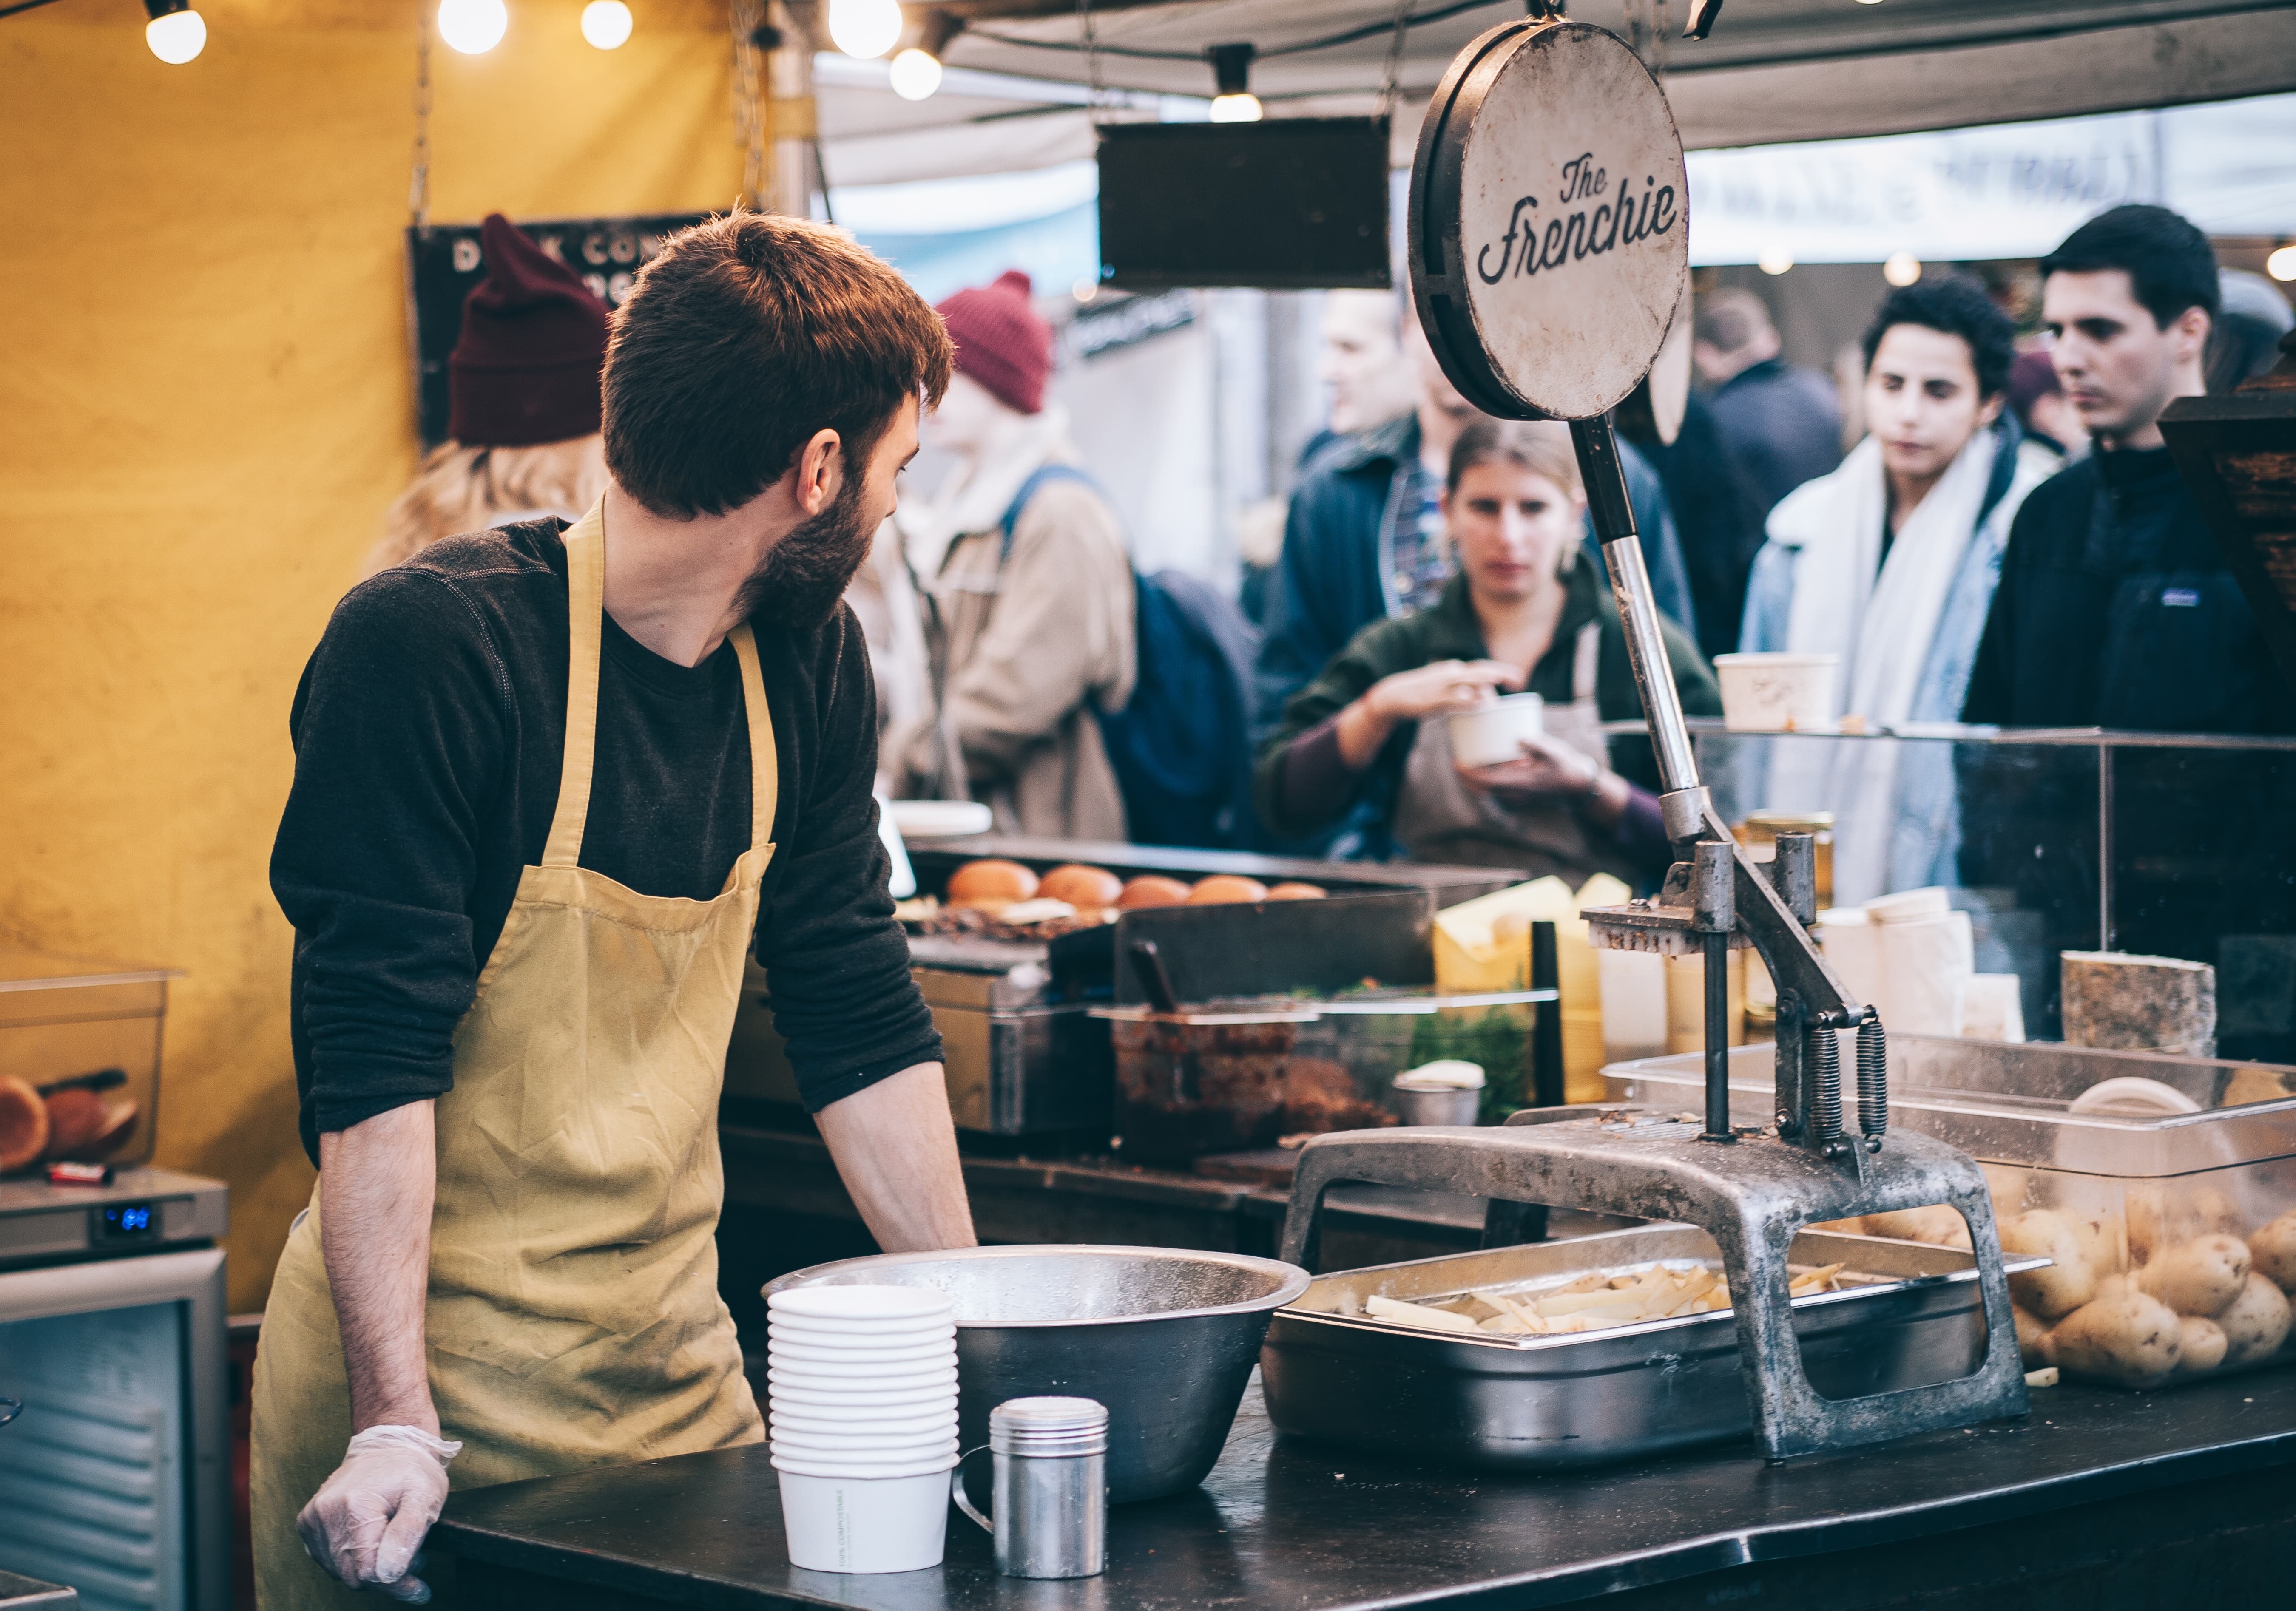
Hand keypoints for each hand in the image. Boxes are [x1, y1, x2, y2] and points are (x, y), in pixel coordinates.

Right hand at [296, 1425, 461, 1602]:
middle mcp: (325, 1514)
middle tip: (412, 1558)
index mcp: (355, 1507)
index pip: (369, 1571)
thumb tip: (388, 1575)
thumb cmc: (411, 1470)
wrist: (388, 1445)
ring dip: (368, 1568)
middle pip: (353, 1575)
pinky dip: (351, 1559)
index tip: (420, 1589)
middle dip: (385, 1576)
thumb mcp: (426, 1496)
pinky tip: (372, 1541)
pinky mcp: (307, 1523)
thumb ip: (407, 1536)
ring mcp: (312, 1519)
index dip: (396, 1585)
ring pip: (340, 1571)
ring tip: (393, 1544)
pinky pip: (329, 1559)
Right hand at [1365, 660, 1522, 723]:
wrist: (1393, 696)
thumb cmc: (1422, 694)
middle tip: (1519, 679)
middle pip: (1479, 671)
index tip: (1517, 678)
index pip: (1481, 668)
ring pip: (1467, 680)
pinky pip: (1453, 698)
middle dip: (1500, 673)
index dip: (1500, 671)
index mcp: (1453, 670)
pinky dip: (1466, 699)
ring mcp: (1441, 685)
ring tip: (1501, 681)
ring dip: (1485, 680)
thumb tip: (1481, 699)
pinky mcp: (1433, 699)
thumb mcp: (1443, 689)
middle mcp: (1449, 673)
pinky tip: (1479, 702)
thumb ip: (1462, 692)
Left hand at [1456, 732, 1601, 800]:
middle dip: (1467, 779)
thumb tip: (1520, 737)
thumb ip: (1537, 745)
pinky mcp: (1521, 793)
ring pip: (1489, 791)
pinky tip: (1486, 767)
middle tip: (1456, 763)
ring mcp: (1518, 795)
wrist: (1580, 788)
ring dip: (1476, 781)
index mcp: (1520, 783)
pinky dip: (1487, 781)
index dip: (1469, 774)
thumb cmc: (1568, 768)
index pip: (1487, 782)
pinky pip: (1498, 789)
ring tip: (1466, 766)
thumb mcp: (1555, 752)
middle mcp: (1516, 793)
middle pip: (1482, 789)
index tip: (1457, 764)